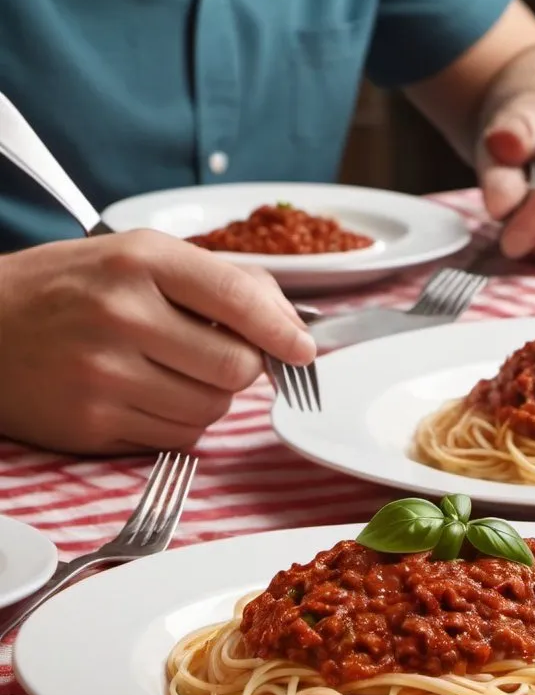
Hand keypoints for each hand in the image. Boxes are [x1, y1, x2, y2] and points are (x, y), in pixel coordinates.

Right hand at [0, 231, 314, 453]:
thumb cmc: (72, 288)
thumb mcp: (140, 256)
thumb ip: (222, 281)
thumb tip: (293, 327)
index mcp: (139, 261)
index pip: (237, 299)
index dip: (282, 331)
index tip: (303, 350)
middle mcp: (120, 316)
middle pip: (236, 367)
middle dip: (245, 367)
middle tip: (221, 354)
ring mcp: (103, 376)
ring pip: (213, 409)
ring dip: (212, 397)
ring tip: (174, 371)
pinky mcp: (91, 425)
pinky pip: (178, 438)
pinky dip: (181, 421)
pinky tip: (149, 394)